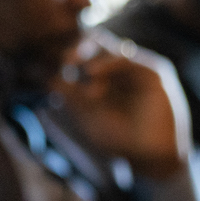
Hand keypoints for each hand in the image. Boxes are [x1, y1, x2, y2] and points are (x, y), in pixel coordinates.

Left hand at [51, 32, 191, 179]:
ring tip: (78, 73)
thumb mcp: (87, 118)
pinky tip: (91, 73)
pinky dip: (107, 63)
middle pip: (92, 46)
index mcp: (98, 79)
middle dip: (75, 49)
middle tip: (62, 59)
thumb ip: (70, 98)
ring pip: (107, 47)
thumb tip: (47, 78)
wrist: (151, 155)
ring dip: (88, 57)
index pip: (79, 58)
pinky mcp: (152, 71)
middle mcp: (116, 70)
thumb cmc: (118, 140)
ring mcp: (134, 69)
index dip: (64, 58)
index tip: (47, 67)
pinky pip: (126, 59)